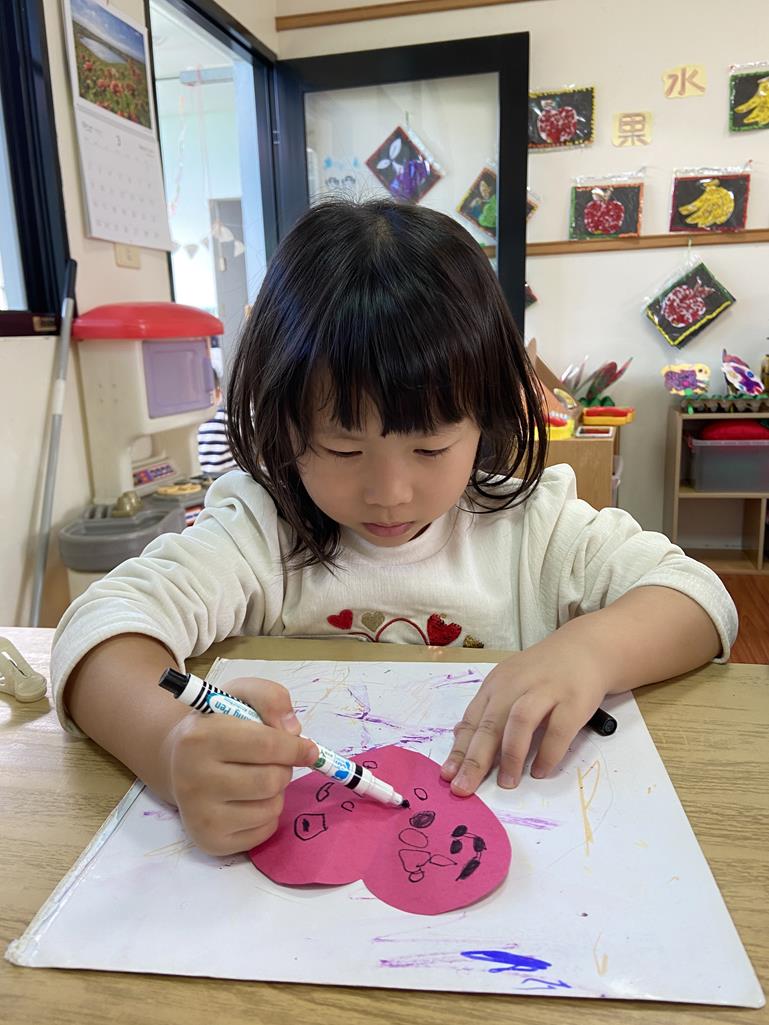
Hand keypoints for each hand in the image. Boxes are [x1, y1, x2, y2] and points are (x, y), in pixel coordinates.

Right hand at [162, 677, 317, 854]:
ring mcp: (199, 815)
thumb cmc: (217, 725)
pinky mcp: (210, 842)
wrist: (179, 763)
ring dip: (276, 791)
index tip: (309, 749)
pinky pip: (264, 831)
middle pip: (271, 780)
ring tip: (256, 777)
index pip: (266, 745)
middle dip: (284, 768)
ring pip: (271, 807)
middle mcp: (193, 779)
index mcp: (199, 737)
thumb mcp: (239, 694)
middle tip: (274, 761)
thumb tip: (293, 730)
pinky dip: (267, 814)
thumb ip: (270, 697)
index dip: (296, 747)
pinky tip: (247, 800)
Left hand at [440, 642, 607, 795]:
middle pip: (490, 723)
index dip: (459, 749)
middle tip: (464, 787)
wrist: (586, 648)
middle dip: (475, 759)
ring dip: (510, 755)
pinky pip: (558, 730)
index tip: (447, 776)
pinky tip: (539, 771)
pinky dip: (547, 754)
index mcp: (497, 683)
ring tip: (506, 783)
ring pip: (520, 721)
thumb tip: (459, 735)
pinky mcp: (574, 700)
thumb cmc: (543, 672)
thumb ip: (487, 709)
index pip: (473, 720)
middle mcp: (517, 685)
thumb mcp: (509, 683)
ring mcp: (546, 690)